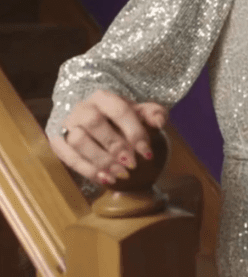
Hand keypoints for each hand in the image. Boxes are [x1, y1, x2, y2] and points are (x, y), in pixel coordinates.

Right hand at [47, 89, 167, 185]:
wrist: (92, 119)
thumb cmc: (120, 117)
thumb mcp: (139, 112)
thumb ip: (153, 114)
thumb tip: (159, 123)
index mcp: (104, 97)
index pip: (119, 110)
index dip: (134, 132)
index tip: (147, 153)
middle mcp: (82, 108)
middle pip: (94, 123)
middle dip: (115, 145)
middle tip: (132, 164)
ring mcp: (67, 125)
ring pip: (78, 141)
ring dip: (101, 160)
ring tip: (120, 174)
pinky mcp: (58, 143)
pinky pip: (68, 157)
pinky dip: (87, 170)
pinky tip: (106, 179)